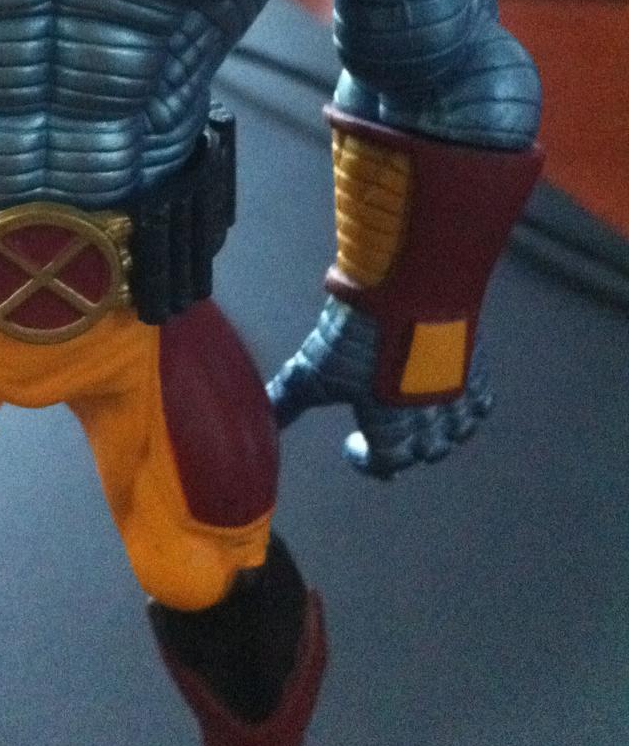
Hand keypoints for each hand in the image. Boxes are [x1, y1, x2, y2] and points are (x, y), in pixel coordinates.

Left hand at [266, 299, 492, 478]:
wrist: (411, 282)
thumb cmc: (362, 331)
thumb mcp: (315, 368)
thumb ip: (290, 399)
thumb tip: (264, 418)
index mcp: (391, 427)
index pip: (386, 463)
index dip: (367, 461)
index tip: (353, 447)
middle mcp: (431, 418)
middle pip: (427, 451)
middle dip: (406, 447)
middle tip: (392, 434)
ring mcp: (458, 390)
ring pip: (459, 431)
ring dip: (441, 432)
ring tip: (424, 419)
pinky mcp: (476, 362)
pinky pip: (481, 399)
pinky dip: (468, 405)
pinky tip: (452, 392)